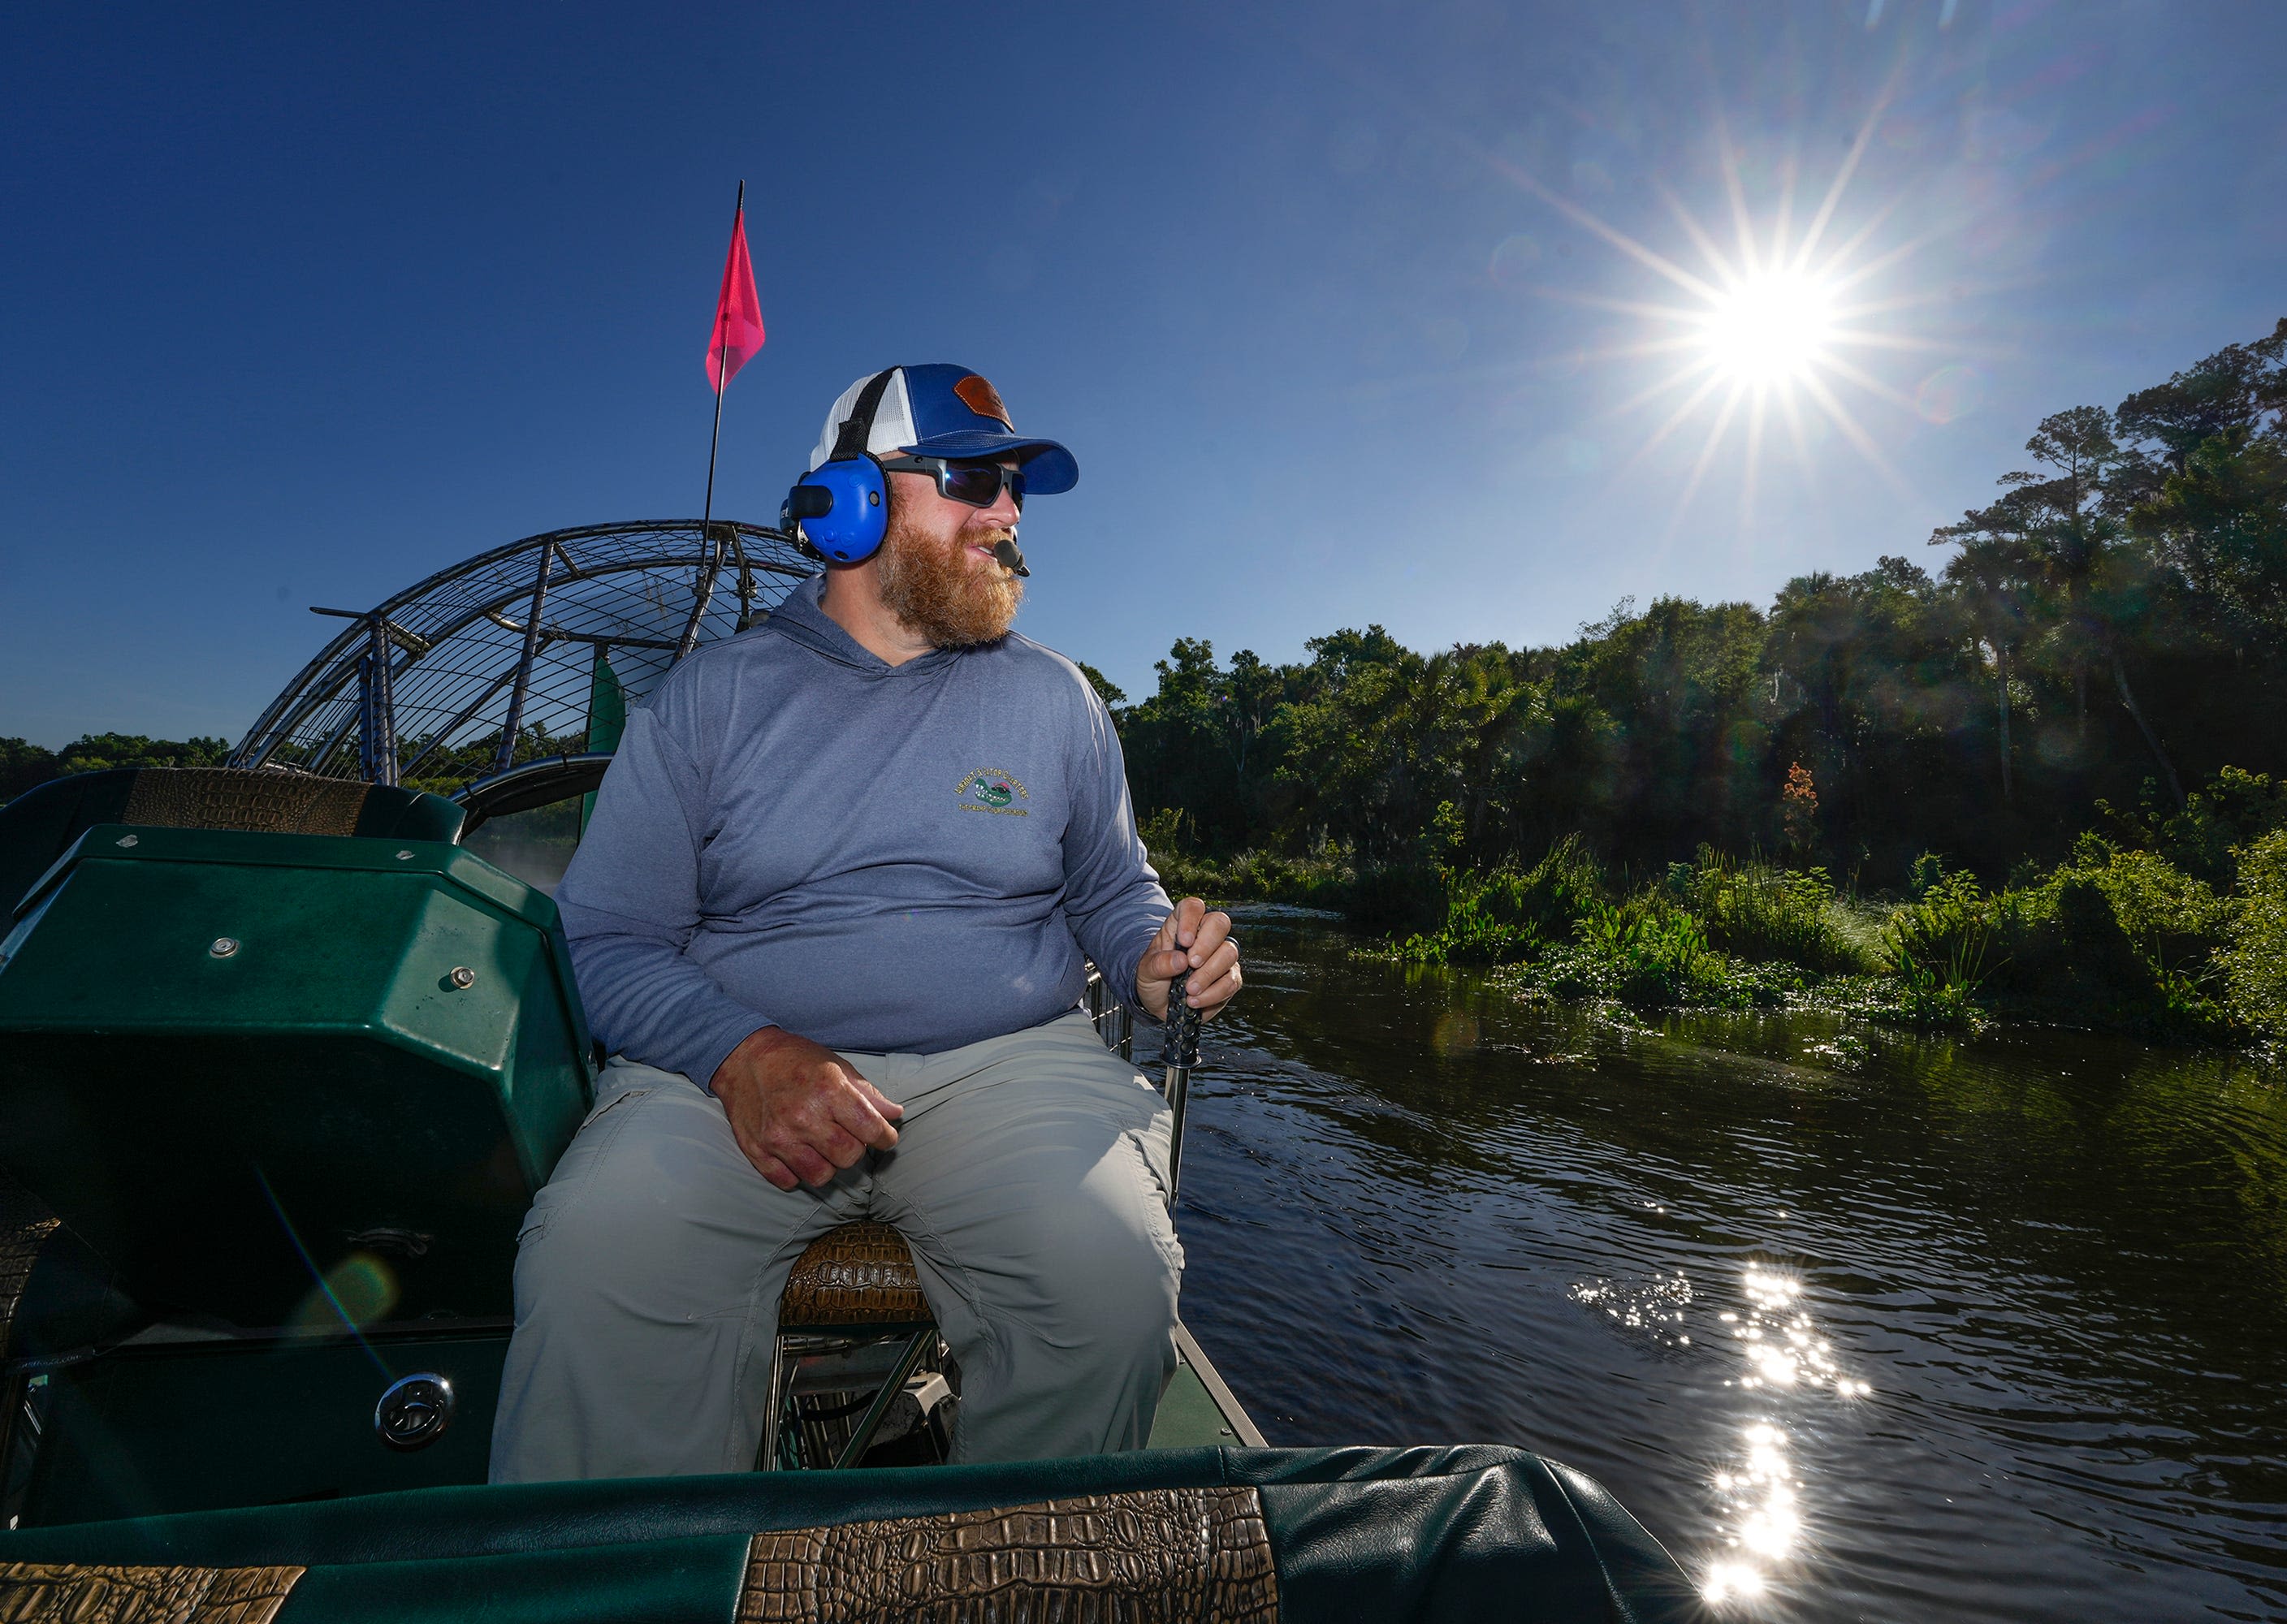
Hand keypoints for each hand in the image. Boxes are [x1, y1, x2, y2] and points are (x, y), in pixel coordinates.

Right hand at [710, 1027, 903, 1191]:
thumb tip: (894, 1114)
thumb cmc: (796, 1060)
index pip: (872, 1130)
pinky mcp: (758, 1151)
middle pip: (849, 1157)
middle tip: (848, 1136)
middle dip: (855, 1149)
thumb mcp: (837, 1066)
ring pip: (821, 1176)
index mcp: (829, 1090)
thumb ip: (867, 1094)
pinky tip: (798, 1154)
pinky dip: (797, 1173)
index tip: (884, 1137)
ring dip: (828, 1164)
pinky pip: (788, 1182)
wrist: (744, 1057)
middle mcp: (804, 1116)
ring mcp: (778, 1137)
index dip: (885, 1137)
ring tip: (823, 1147)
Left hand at [1136, 897, 1241, 1023]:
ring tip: (1189, 990)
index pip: (1193, 907)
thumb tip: (1180, 961)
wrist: (1160, 1003)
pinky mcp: (1230, 978)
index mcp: (1182, 925)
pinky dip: (1213, 994)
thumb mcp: (1146, 971)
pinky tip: (1196, 1000)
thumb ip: (1159, 964)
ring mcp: (1221, 956)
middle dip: (1206, 945)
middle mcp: (1205, 936)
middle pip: (1220, 923)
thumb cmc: (1154, 978)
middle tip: (1191, 964)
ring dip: (1208, 974)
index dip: (1191, 919)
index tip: (1184, 941)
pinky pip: (1231, 981)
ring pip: (1229, 953)